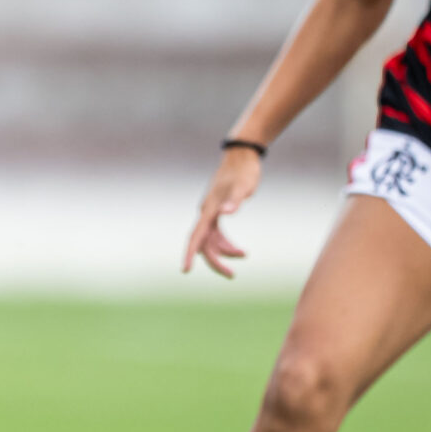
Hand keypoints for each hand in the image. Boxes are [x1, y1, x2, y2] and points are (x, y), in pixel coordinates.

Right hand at [183, 146, 262, 277]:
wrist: (242, 155)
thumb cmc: (244, 171)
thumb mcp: (243, 186)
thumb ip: (235, 200)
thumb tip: (226, 212)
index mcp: (209, 209)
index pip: (196, 236)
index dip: (190, 254)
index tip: (185, 270)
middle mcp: (207, 213)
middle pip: (204, 244)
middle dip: (216, 261)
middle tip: (232, 275)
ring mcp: (211, 213)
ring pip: (211, 241)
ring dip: (224, 252)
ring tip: (244, 255)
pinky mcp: (218, 211)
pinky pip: (217, 234)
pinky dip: (227, 244)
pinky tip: (239, 250)